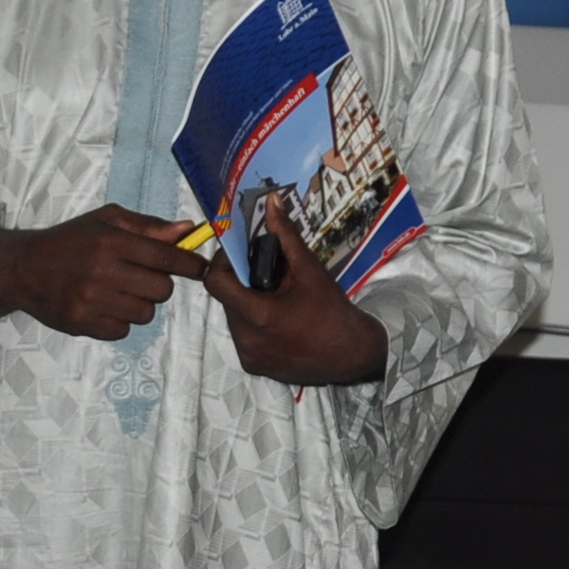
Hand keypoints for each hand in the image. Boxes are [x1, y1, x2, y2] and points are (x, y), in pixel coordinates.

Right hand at [0, 205, 205, 340]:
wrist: (22, 268)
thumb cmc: (69, 240)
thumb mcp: (106, 220)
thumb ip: (148, 226)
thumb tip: (188, 230)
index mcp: (111, 241)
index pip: (167, 256)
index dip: (190, 264)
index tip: (199, 268)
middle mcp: (102, 271)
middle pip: (162, 290)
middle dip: (160, 284)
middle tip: (143, 277)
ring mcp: (92, 301)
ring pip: (146, 313)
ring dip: (140, 304)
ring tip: (119, 291)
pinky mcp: (82, 324)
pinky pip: (123, 330)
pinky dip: (119, 320)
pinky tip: (103, 305)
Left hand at [204, 191, 388, 386]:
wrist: (354, 356)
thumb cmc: (333, 313)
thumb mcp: (309, 271)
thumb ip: (286, 236)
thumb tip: (271, 203)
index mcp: (258, 316)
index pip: (215, 282)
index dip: (223, 262)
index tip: (241, 253)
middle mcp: (247, 339)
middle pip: (226, 298)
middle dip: (241, 281)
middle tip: (266, 271)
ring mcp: (249, 356)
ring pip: (233, 317)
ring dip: (247, 302)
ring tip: (275, 295)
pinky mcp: (254, 366)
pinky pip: (243, 336)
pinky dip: (254, 323)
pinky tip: (278, 317)